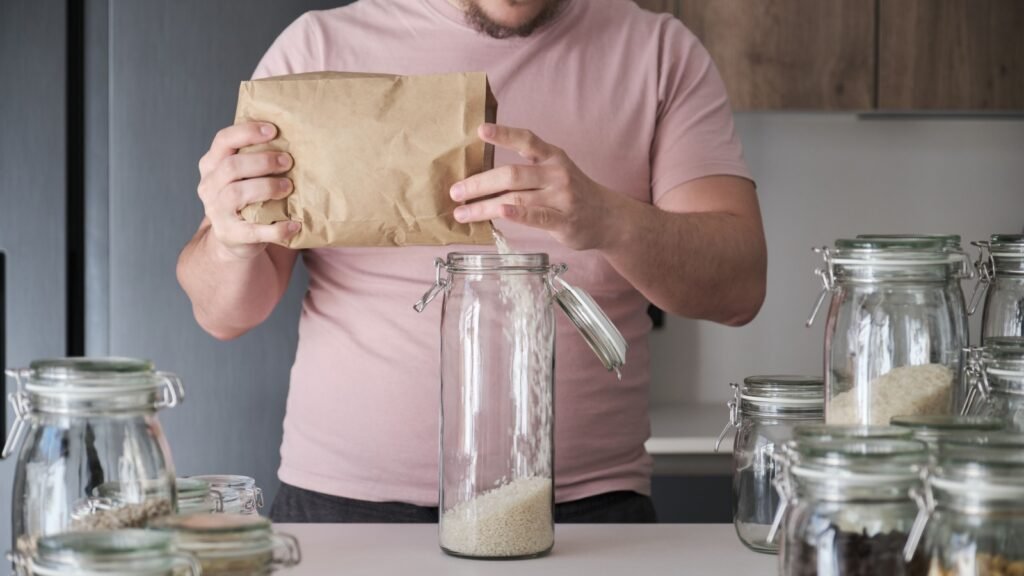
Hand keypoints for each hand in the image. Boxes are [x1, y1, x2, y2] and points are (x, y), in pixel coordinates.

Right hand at [196, 122, 298, 259]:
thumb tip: (292, 138)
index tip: (273, 130)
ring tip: (288, 187)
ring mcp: (217, 212)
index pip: (223, 141)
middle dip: (263, 161)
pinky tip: (294, 224)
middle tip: (287, 162)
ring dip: (267, 187)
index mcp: (211, 166)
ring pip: (237, 193)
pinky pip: (254, 231)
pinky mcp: (231, 235)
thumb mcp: (242, 176)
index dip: (247, 132)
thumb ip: (254, 158)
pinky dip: (277, 228)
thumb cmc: (245, 199)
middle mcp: (209, 187)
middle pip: (232, 166)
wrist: (233, 240)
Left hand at [449, 123, 623, 250]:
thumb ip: (526, 169)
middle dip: (479, 183)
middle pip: (512, 174)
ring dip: (485, 206)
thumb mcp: (555, 171)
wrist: (609, 218)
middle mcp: (556, 173)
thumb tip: (480, 177)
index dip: (504, 134)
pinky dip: (517, 213)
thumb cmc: (573, 194)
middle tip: (455, 191)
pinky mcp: (564, 221)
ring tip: (462, 212)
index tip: (481, 130)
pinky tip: (500, 212)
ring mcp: (561, 197)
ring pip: (517, 198)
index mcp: (552, 156)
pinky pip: (536, 216)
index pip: (526, 140)